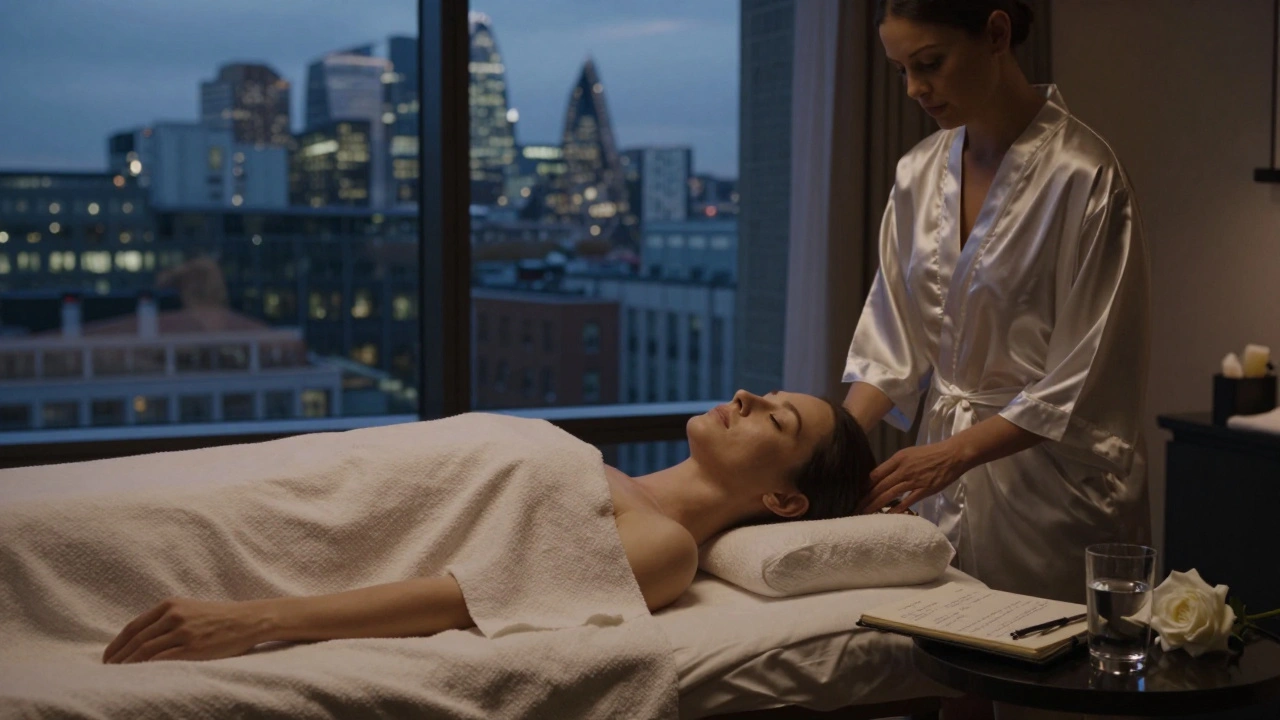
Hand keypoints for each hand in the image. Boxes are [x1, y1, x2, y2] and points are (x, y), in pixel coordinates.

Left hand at [103, 597, 274, 663]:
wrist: (248, 620)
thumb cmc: (220, 617)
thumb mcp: (190, 609)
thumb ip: (167, 618)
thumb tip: (141, 639)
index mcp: (170, 605)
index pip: (133, 627)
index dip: (116, 644)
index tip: (108, 658)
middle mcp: (174, 615)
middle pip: (136, 640)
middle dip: (118, 658)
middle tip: (108, 672)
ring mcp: (183, 631)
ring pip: (145, 650)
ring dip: (129, 665)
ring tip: (120, 676)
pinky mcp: (193, 647)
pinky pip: (162, 660)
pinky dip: (147, 668)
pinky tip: (140, 676)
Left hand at [856, 440, 968, 514]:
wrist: (952, 455)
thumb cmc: (930, 453)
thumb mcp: (909, 454)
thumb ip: (895, 465)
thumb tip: (882, 476)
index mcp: (898, 459)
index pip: (875, 473)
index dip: (864, 485)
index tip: (855, 494)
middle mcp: (902, 470)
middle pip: (879, 486)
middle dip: (865, 498)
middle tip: (854, 508)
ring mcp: (913, 480)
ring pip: (889, 494)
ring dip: (875, 505)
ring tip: (864, 513)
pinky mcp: (924, 490)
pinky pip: (907, 501)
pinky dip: (895, 510)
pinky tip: (886, 516)